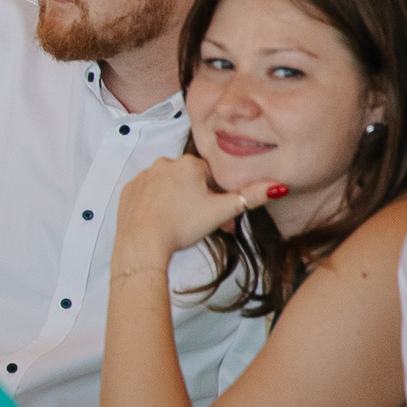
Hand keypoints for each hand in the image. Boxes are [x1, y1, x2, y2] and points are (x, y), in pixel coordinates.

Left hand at [115, 155, 287, 270]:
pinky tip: (161, 220)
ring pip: (169, 186)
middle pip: (190, 180)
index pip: (211, 176)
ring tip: (181, 224)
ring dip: (178, 200)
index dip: (218, 198)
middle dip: (200, 200)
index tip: (221, 218)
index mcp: (189, 164)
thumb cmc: (183, 225)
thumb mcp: (223, 211)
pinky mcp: (128, 190)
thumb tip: (279, 186)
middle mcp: (164, 163)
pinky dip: (156, 204)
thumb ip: (250, 196)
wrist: (143, 243)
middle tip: (202, 224)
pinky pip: (148, 193)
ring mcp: (143, 176)